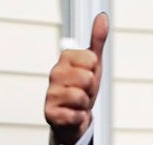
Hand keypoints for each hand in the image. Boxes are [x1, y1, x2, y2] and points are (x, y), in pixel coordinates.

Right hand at [44, 13, 107, 144]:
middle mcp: (54, 74)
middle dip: (91, 90)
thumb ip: (97, 41)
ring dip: (85, 105)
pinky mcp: (50, 114)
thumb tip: (102, 17)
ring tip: (77, 104)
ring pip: (81, 97)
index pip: (91, 60)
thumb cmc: (82, 90)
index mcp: (64, 59)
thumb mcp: (93, 64)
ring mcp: (50, 94)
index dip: (94, 72)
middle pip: (87, 79)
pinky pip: (76, 115)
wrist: (74, 119)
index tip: (87, 77)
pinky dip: (79, 118)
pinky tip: (72, 116)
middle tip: (83, 93)